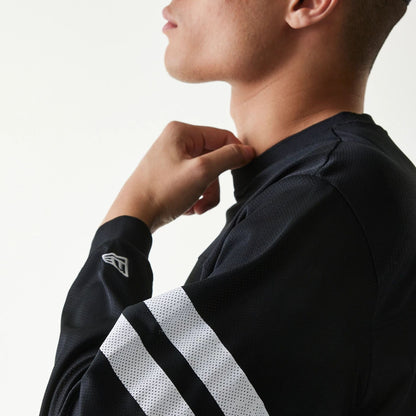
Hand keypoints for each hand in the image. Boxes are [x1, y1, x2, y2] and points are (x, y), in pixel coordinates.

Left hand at [101, 121, 255, 232]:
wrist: (133, 216)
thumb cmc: (162, 192)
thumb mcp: (201, 172)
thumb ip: (228, 157)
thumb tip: (247, 151)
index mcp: (181, 132)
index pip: (222, 136)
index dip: (236, 154)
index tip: (244, 172)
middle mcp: (175, 142)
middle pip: (214, 158)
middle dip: (215, 183)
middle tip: (207, 199)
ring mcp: (171, 159)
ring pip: (205, 174)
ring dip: (206, 194)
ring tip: (197, 207)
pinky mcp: (169, 176)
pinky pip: (193, 183)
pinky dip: (195, 197)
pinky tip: (187, 207)